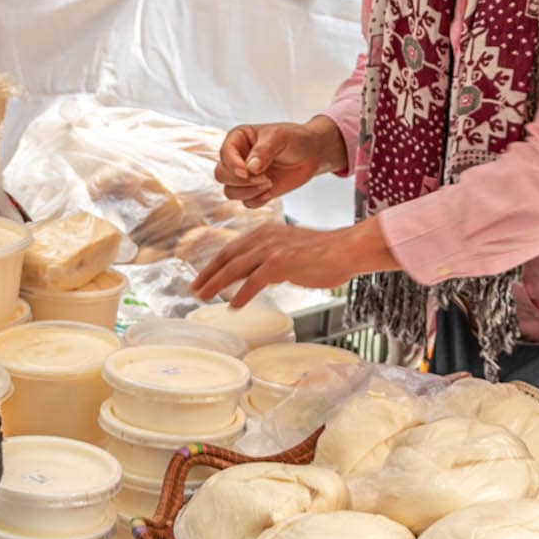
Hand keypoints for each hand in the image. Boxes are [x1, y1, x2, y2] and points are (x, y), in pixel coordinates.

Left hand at [191, 217, 397, 306]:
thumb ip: (270, 259)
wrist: (346, 249)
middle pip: (226, 257)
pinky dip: (241, 295)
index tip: (200, 277)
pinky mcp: (280, 263)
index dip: (213, 264)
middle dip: (207, 274)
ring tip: (203, 297)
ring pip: (234, 268)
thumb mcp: (290, 250)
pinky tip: (233, 305)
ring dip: (215, 284)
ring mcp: (271, 249)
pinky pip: (254, 282)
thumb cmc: (324, 253)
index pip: (231, 249)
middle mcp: (264, 237)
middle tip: (192, 289)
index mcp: (265, 233)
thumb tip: (254, 275)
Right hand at [215, 117, 348, 207]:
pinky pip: (245, 203)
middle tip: (264, 178)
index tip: (247, 172)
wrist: (311, 153)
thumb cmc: (294, 139)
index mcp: (238, 139)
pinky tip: (270, 192)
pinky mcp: (254, 191)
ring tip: (268, 184)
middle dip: (240, 181)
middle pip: (221, 175)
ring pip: (230, 191)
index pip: (224, 154)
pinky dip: (256, 201)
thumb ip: (263, 150)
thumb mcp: (279, 137)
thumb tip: (250, 168)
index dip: (232, 165)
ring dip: (248, 192)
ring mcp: (244, 176)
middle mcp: (237, 158)